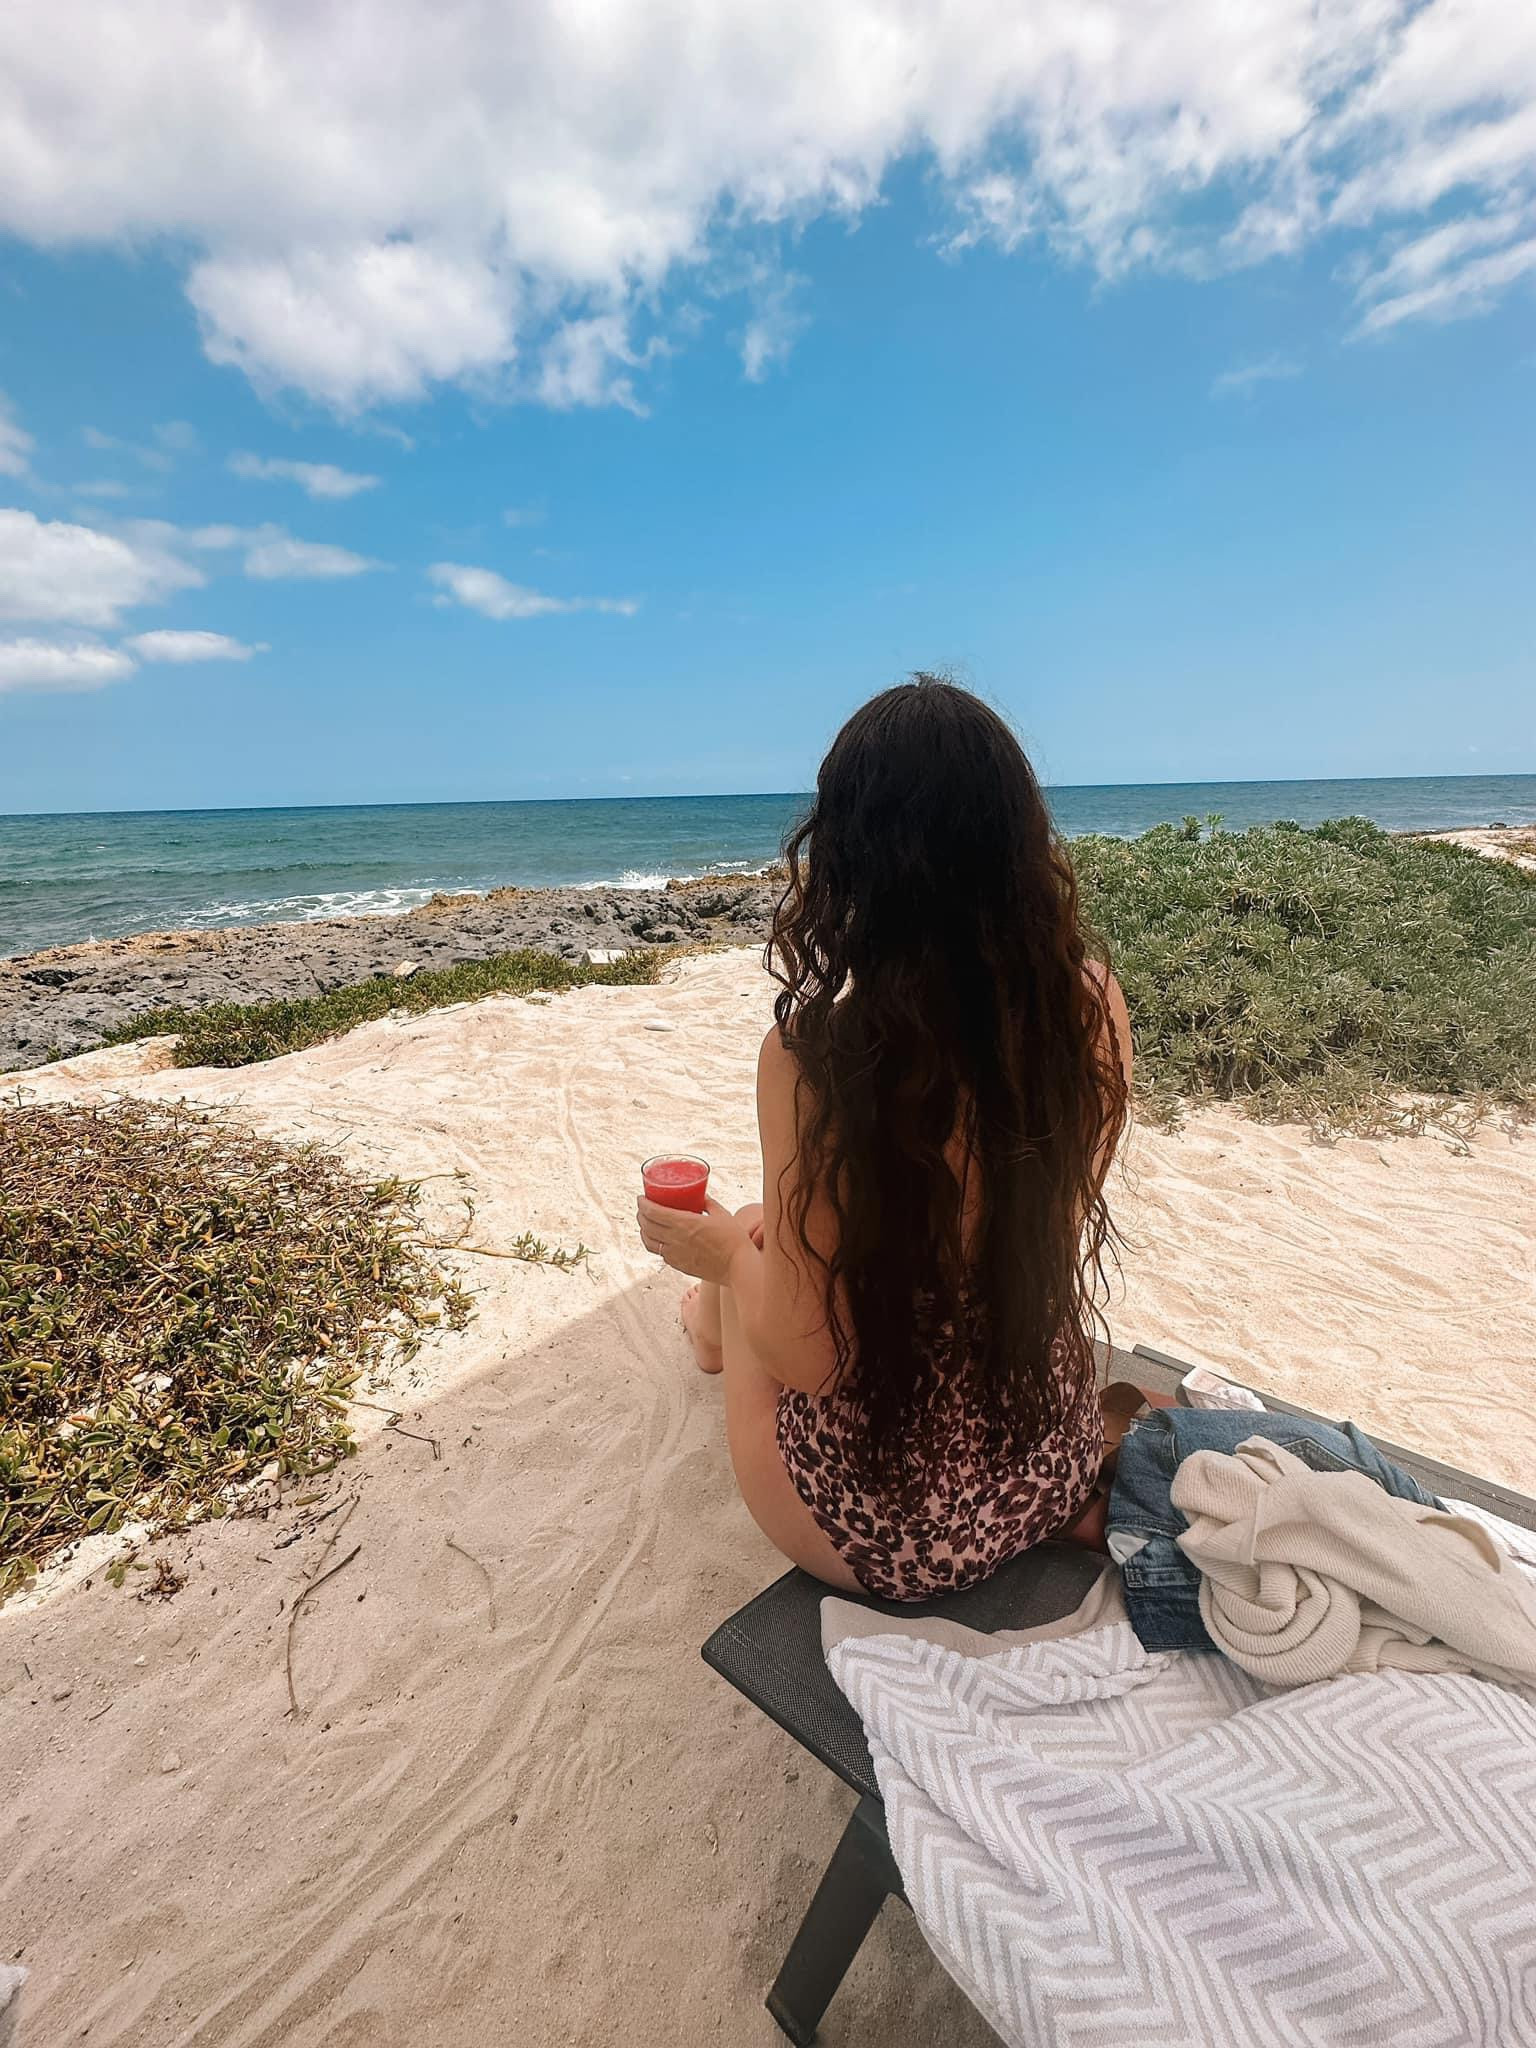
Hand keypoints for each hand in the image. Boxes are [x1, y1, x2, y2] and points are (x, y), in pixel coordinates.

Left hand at [635, 1194, 750, 1283]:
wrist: (738, 1267)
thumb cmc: (734, 1239)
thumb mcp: (722, 1214)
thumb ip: (708, 1203)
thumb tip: (701, 1196)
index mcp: (684, 1223)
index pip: (653, 1212)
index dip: (643, 1204)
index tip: (641, 1198)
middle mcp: (675, 1239)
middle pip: (646, 1226)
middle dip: (641, 1215)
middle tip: (642, 1208)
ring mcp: (675, 1255)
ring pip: (649, 1242)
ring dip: (643, 1231)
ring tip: (646, 1224)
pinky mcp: (679, 1266)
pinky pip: (660, 1254)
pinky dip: (655, 1244)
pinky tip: (660, 1240)